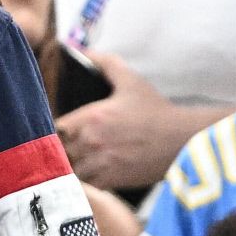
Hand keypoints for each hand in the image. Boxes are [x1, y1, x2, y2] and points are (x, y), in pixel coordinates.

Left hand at [55, 54, 230, 190]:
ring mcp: (101, 163)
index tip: (62, 130)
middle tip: (70, 146)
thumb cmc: (156, 111)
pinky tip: (95, 172)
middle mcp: (91, 141)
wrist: (181, 140)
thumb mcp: (131, 80)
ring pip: (71, 170)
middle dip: (62, 149)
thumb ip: (106, 63)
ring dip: (73, 166)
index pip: (55, 127)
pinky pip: (87, 184)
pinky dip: (88, 180)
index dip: (56, 130)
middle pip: (59, 150)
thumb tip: (84, 51)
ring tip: (80, 161)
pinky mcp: (112, 181)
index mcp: (91, 116)